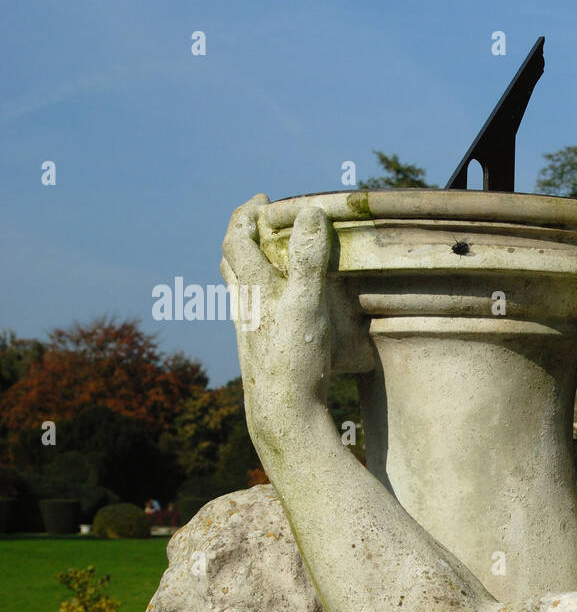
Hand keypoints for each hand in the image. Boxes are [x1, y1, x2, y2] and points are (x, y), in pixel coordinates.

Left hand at [219, 195, 373, 448]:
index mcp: (253, 288)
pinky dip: (262, 292)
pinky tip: (278, 304)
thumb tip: (310, 212)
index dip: (247, 215)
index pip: (237, 239)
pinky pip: (253, 309)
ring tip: (268, 256)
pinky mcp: (259, 348)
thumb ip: (309, 257)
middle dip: (243, 235)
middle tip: (261, 222)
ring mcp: (249, 328)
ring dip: (249, 264)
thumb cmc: (295, 358)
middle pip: (231, 261)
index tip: (262, 200)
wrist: (282, 412)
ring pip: (239, 287)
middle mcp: (244, 305)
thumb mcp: (307, 302)